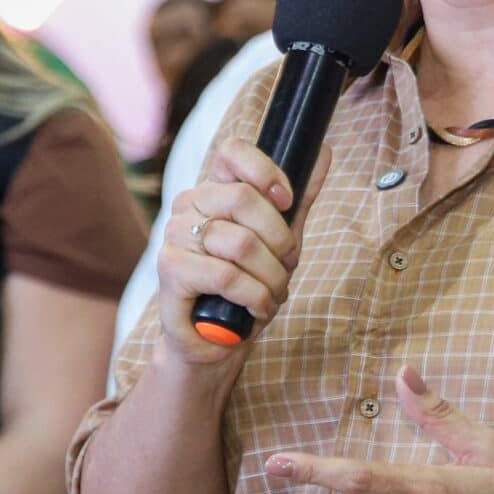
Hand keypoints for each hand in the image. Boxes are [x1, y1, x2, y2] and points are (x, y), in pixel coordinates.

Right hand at [156, 139, 302, 364]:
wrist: (214, 341)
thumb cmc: (245, 287)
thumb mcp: (279, 239)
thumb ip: (298, 198)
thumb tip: (323, 152)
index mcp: (214, 189)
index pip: (232, 152)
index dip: (266, 171)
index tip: (287, 200)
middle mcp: (189, 205)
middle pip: (244, 198)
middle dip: (280, 240)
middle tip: (286, 267)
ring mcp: (175, 235)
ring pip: (241, 243)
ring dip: (271, 277)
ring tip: (272, 294)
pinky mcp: (171, 269)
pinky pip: (226, 276)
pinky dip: (254, 296)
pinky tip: (257, 308)